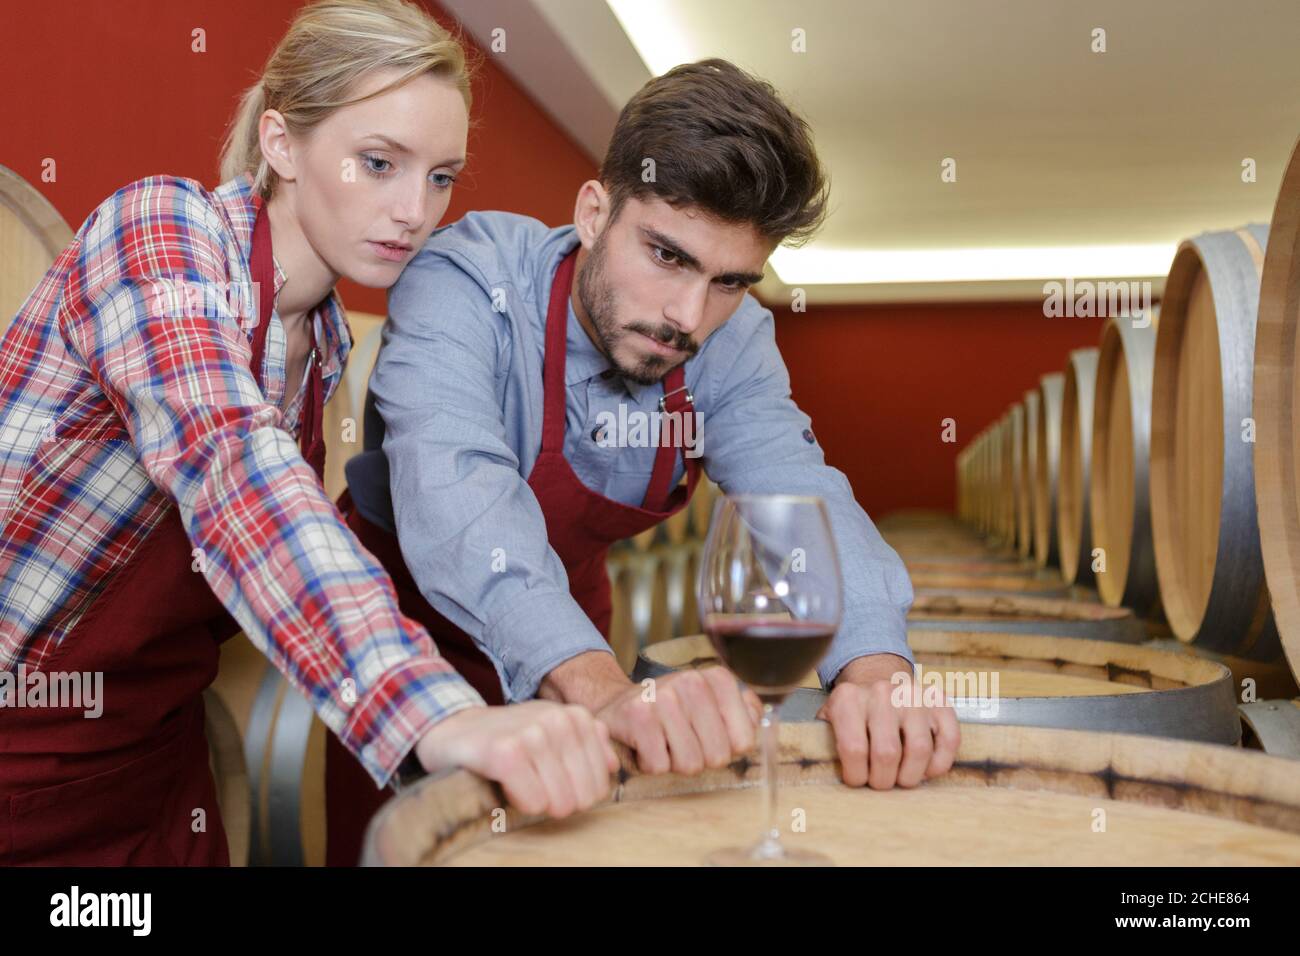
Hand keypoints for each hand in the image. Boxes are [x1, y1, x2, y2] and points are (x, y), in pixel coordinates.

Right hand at [413, 702, 618, 817]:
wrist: (454, 729)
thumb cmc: (508, 737)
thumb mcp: (552, 730)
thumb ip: (586, 743)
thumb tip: (611, 765)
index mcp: (576, 716)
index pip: (601, 783)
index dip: (576, 793)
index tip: (551, 780)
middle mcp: (558, 720)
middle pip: (584, 796)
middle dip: (560, 802)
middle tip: (535, 786)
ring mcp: (533, 734)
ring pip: (560, 802)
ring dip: (537, 802)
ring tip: (519, 782)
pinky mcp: (506, 753)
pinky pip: (533, 802)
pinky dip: (519, 803)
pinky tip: (505, 784)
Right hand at [595, 667, 761, 774]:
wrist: (617, 703)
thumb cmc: (670, 710)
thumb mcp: (711, 702)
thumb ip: (744, 712)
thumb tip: (761, 722)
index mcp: (717, 678)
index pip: (744, 740)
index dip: (725, 748)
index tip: (707, 736)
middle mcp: (692, 682)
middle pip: (717, 756)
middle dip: (699, 758)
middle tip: (681, 741)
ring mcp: (664, 697)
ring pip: (689, 764)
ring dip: (674, 762)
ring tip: (663, 742)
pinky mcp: (637, 716)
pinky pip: (659, 766)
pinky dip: (651, 764)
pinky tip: (645, 744)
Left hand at [816, 654, 959, 788]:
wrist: (877, 674)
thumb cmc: (853, 708)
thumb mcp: (828, 717)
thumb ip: (823, 741)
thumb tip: (824, 769)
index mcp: (849, 698)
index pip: (853, 749)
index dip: (856, 776)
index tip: (857, 779)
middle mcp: (882, 692)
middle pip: (887, 754)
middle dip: (883, 780)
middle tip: (880, 782)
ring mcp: (914, 695)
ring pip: (919, 750)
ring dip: (910, 776)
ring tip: (901, 778)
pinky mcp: (939, 702)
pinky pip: (949, 741)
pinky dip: (939, 763)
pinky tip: (926, 768)